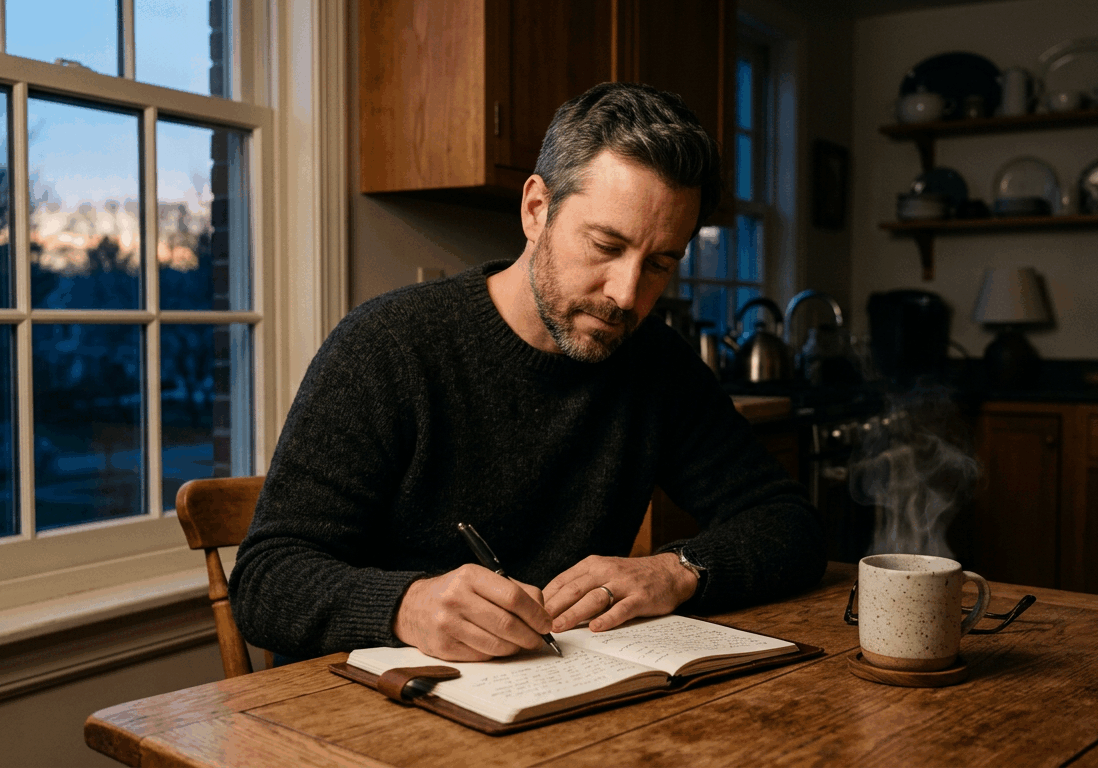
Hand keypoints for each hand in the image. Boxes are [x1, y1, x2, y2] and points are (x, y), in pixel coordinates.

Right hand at [392, 564, 552, 660]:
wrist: (413, 607)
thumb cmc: (456, 592)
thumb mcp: (481, 579)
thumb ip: (514, 590)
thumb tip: (543, 610)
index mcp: (470, 576)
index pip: (513, 597)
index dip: (535, 613)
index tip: (546, 623)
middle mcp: (455, 598)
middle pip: (506, 623)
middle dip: (530, 635)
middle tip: (538, 639)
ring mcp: (447, 624)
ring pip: (496, 644)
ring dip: (516, 648)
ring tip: (521, 644)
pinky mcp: (443, 647)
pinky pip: (482, 656)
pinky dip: (497, 654)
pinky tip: (499, 647)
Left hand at [542, 553, 697, 632]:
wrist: (668, 572)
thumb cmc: (630, 576)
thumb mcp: (602, 572)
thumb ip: (581, 585)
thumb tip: (550, 605)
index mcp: (592, 565)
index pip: (563, 581)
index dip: (547, 598)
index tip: (531, 613)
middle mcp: (606, 571)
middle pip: (575, 589)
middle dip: (555, 607)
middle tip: (538, 623)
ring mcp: (624, 584)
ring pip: (594, 598)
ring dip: (574, 613)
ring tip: (559, 627)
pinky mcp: (640, 597)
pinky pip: (622, 608)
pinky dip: (608, 618)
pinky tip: (596, 628)